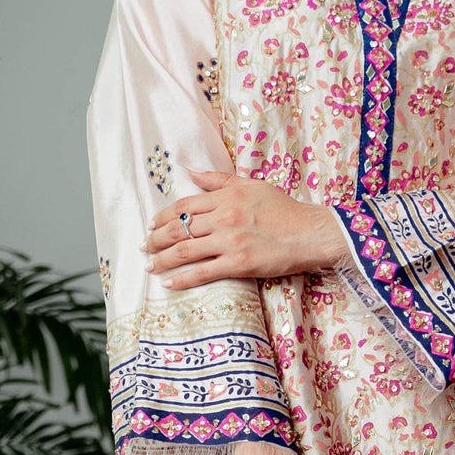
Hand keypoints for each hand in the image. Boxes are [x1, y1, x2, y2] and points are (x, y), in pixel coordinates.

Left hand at [149, 171, 342, 288]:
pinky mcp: (238, 263)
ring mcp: (230, 241)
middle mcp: (224, 216)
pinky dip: (182, 279)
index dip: (163, 216)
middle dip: (155, 239)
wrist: (310, 232)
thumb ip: (218, 180)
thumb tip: (190, 171)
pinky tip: (169, 284)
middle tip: (144, 247)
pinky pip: (202, 273)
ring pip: (185, 251)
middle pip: (178, 228)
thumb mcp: (251, 185)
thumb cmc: (283, 209)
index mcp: (226, 196)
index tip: (152, 224)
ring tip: (150, 266)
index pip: (183, 205)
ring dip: (162, 259)